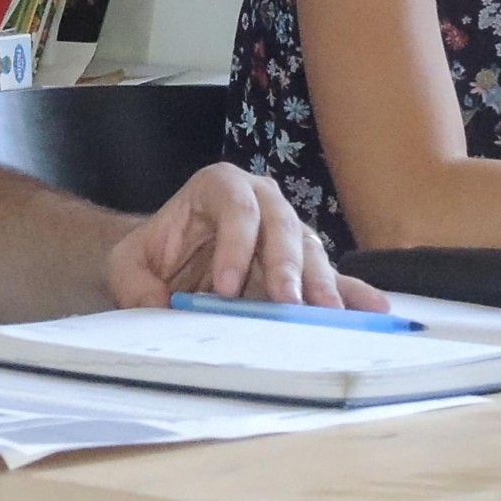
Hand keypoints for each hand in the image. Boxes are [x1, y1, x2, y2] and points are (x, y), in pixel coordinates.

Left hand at [104, 163, 388, 312]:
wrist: (169, 267)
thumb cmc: (153, 258)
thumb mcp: (128, 265)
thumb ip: (136, 285)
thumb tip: (159, 311)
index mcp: (219, 187)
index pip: (235, 207)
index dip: (234, 244)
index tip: (224, 288)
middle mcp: (262, 201)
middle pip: (281, 224)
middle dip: (285, 264)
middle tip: (286, 301)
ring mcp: (287, 232)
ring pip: (309, 250)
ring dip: (319, 283)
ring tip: (327, 314)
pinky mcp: (304, 267)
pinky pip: (331, 278)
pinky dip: (350, 295)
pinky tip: (372, 311)